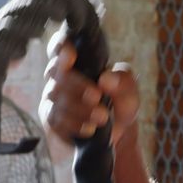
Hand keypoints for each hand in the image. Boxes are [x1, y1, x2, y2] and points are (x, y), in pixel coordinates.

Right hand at [40, 28, 139, 147]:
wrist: (118, 137)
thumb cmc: (119, 107)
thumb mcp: (129, 93)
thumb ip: (123, 82)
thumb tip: (105, 79)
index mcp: (77, 64)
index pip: (59, 47)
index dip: (59, 45)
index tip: (70, 53)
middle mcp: (60, 79)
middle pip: (55, 74)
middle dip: (77, 84)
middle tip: (97, 95)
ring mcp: (52, 100)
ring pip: (55, 97)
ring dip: (79, 107)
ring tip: (102, 116)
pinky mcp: (52, 122)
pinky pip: (56, 120)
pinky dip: (75, 124)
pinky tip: (90, 128)